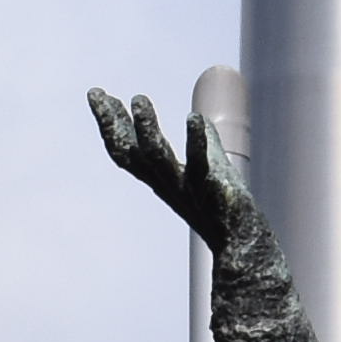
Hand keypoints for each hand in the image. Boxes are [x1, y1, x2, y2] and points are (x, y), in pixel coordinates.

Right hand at [89, 85, 268, 253]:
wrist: (243, 247)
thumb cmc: (224, 211)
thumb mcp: (209, 171)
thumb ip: (204, 146)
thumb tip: (199, 120)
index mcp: (161, 179)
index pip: (127, 150)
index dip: (110, 123)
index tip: (96, 94)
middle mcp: (167, 184)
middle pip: (131, 153)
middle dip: (113, 123)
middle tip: (102, 95)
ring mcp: (187, 189)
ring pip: (157, 158)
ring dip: (146, 128)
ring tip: (139, 100)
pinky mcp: (212, 193)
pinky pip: (201, 165)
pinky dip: (197, 142)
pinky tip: (194, 119)